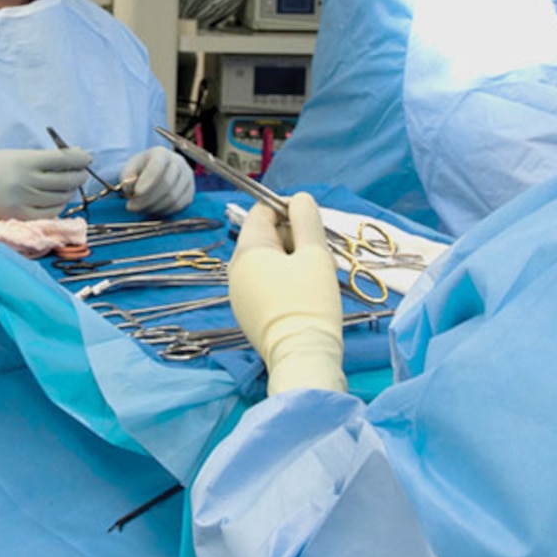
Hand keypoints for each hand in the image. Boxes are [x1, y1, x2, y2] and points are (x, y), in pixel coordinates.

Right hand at [0, 145, 92, 245]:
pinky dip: (59, 205)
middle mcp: (25, 183)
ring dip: (70, 190)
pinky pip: (52, 212)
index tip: (86, 157)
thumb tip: (75, 157)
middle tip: (82, 171)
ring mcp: (24, 203)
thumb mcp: (13, 156)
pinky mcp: (22, 218)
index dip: (79, 158)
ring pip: (61, 198)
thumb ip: (42, 158)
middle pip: (65, 180)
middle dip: (79, 174)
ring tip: (68, 184)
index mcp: (23, 162)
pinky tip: (56, 198)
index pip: (61, 160)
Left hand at [121, 147, 193, 215]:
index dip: (148, 181)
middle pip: (166, 185)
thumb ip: (127, 177)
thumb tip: (130, 190)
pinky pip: (179, 206)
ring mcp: (187, 177)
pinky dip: (164, 212)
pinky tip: (152, 210)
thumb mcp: (129, 169)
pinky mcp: (190, 192)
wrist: (155, 172)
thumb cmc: (141, 170)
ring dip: (154, 208)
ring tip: (140, 209)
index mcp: (161, 153)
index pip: (158, 166)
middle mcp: (178, 162)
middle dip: (147, 200)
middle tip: (132, 207)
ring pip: (173, 198)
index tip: (136, 193)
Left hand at [228, 193, 345, 396]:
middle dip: (294, 237)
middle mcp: (235, 270)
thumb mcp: (315, 254)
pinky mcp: (248, 315)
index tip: (313, 221)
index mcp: (247, 250)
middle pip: (265, 236)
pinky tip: (306, 294)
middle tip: (321, 253)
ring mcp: (238, 294)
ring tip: (317, 274)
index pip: (262, 211)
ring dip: (293, 260)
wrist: (302, 356)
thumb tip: (300, 199)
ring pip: (267, 261)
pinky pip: (265, 284)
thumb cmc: (311, 302)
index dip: (288, 208)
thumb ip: (307, 220)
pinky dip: (285, 281)